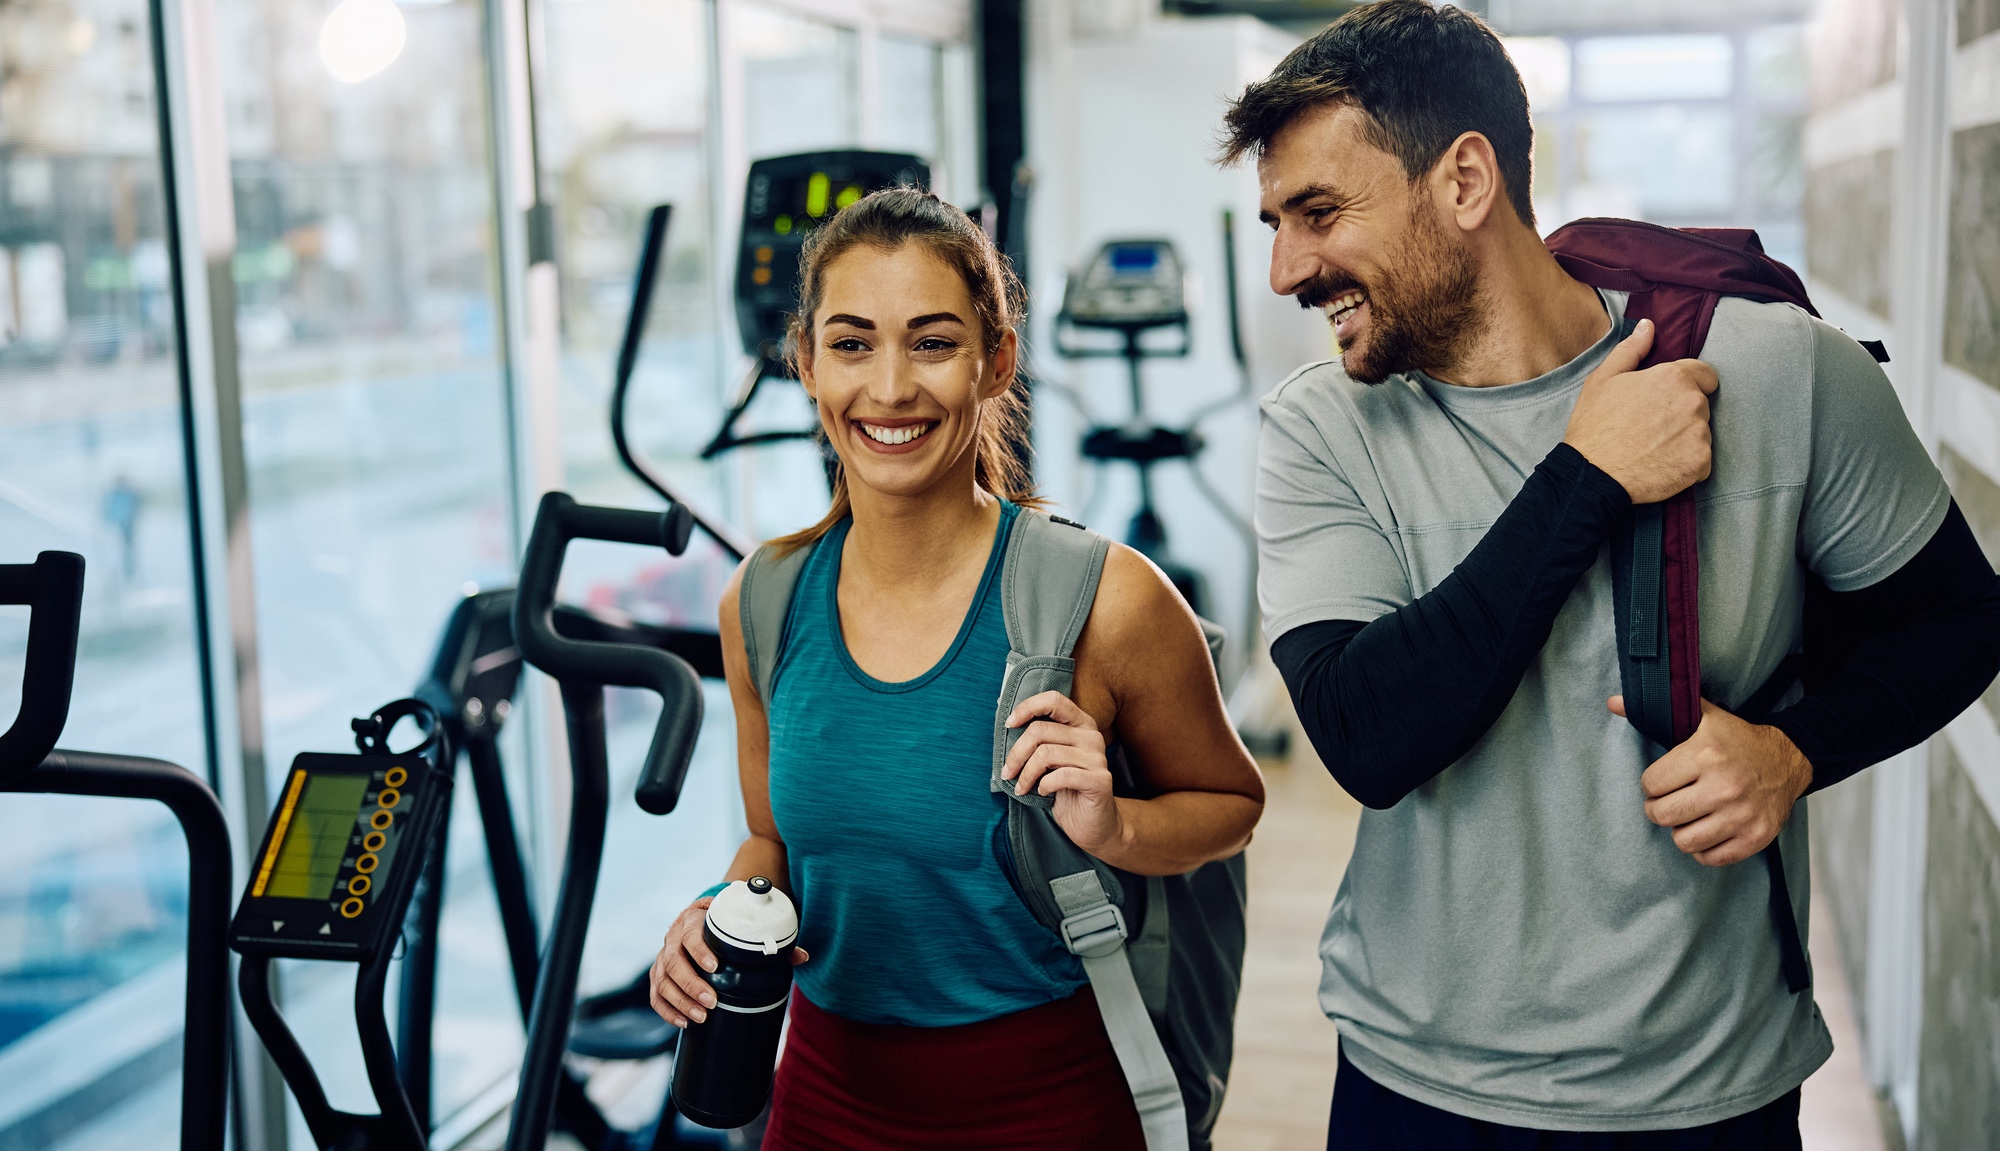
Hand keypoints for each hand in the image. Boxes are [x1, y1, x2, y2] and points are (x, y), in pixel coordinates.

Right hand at [649, 895, 808, 1028]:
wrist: (704, 916)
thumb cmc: (727, 924)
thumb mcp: (743, 925)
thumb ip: (769, 941)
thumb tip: (802, 957)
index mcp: (694, 920)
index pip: (690, 934)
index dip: (700, 951)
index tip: (715, 968)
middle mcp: (673, 937)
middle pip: (673, 961)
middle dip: (691, 984)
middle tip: (711, 1002)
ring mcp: (663, 957)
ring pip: (662, 980)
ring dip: (680, 1001)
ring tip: (700, 1017)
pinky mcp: (659, 975)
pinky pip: (656, 995)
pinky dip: (667, 1011)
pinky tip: (683, 1023)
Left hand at [1002, 690, 1123, 855]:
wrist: (1093, 825)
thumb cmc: (1067, 791)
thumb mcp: (1050, 761)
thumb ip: (1038, 741)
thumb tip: (1007, 721)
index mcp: (1081, 724)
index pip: (1054, 700)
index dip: (1028, 707)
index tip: (1009, 724)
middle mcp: (1092, 736)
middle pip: (1041, 731)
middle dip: (1017, 753)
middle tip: (1007, 772)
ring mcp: (1098, 758)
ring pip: (1046, 754)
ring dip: (1026, 774)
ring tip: (1022, 787)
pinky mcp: (1100, 780)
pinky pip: (1061, 775)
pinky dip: (1044, 784)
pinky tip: (1042, 791)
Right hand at [1563, 319, 1718, 503]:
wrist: (1592, 475)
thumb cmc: (1595, 426)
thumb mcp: (1603, 379)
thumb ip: (1631, 349)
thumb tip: (1648, 326)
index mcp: (1674, 377)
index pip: (1705, 374)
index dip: (1686, 384)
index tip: (1665, 400)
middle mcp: (1694, 403)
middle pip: (1700, 404)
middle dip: (1681, 412)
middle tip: (1650, 426)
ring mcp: (1700, 435)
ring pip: (1701, 432)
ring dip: (1684, 438)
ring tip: (1653, 447)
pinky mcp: (1701, 464)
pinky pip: (1701, 460)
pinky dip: (1685, 463)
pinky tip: (1660, 464)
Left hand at [1611, 696, 1812, 865]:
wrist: (1787, 759)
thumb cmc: (1736, 740)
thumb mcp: (1700, 716)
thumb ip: (1659, 709)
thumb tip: (1611, 702)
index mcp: (1705, 754)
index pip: (1650, 784)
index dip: (1652, 784)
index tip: (1663, 780)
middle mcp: (1724, 786)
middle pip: (1662, 815)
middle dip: (1659, 809)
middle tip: (1670, 801)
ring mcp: (1741, 815)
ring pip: (1683, 841)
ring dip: (1680, 830)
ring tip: (1689, 815)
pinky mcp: (1756, 837)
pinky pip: (1711, 858)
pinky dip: (1704, 848)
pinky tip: (1708, 830)